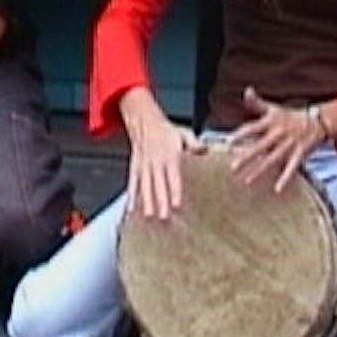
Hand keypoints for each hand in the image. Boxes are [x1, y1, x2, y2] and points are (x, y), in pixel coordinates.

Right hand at [121, 86, 203, 220]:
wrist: (143, 120)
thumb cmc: (165, 129)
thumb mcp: (183, 133)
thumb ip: (194, 144)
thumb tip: (205, 150)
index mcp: (170, 156)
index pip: (173, 177)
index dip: (174, 190)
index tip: (176, 204)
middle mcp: (156, 162)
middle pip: (158, 185)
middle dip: (160, 201)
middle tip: (163, 216)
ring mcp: (144, 165)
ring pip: (145, 186)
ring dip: (146, 202)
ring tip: (149, 215)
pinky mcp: (135, 167)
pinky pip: (133, 182)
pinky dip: (131, 196)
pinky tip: (132, 208)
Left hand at [228, 86, 324, 192]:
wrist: (317, 120)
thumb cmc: (289, 116)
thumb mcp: (273, 108)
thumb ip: (256, 102)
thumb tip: (247, 91)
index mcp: (270, 122)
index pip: (252, 128)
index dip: (240, 135)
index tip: (228, 143)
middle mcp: (278, 134)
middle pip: (260, 146)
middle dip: (247, 157)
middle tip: (233, 167)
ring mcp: (289, 144)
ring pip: (272, 159)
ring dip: (260, 170)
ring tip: (247, 181)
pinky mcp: (300, 153)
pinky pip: (292, 168)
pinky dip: (285, 178)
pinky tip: (277, 189)